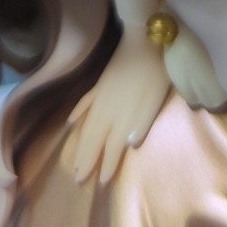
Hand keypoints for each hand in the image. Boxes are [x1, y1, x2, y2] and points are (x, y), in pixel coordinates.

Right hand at [67, 29, 171, 184]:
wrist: (144, 41)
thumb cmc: (155, 74)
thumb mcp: (153, 101)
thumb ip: (140, 124)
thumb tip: (127, 144)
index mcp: (121, 118)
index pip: (110, 149)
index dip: (105, 166)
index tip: (99, 184)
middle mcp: (107, 112)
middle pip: (94, 141)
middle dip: (86, 161)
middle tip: (77, 179)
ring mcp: (101, 97)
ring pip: (87, 126)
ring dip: (80, 144)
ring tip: (73, 160)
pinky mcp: (101, 84)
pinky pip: (85, 102)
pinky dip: (77, 113)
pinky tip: (71, 121)